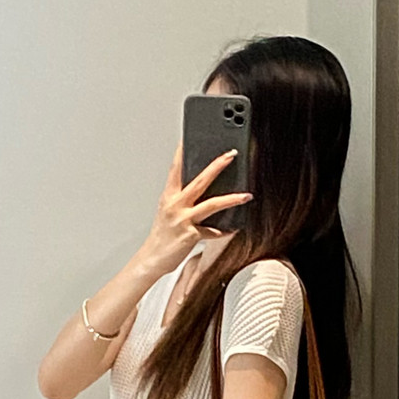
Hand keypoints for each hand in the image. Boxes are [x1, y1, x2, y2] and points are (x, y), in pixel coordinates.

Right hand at [141, 143, 251, 273]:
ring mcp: (183, 220)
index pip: (176, 169)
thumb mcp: (168, 212)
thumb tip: (202, 190)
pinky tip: (233, 229)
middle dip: (217, 166)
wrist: (152, 259)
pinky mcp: (191, 235)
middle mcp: (175, 205)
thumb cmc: (162, 236)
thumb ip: (182, 200)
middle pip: (200, 181)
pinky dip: (223, 231)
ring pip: (211, 204)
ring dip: (231, 199)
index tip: (189, 139)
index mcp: (169, 197)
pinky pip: (213, 232)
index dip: (182, 153)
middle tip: (231, 155)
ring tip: (246, 195)